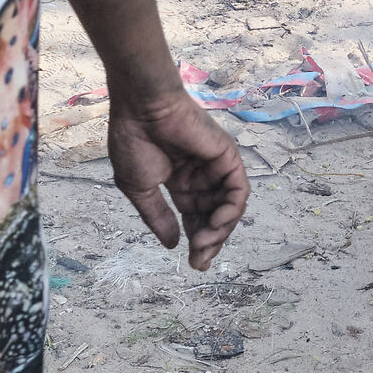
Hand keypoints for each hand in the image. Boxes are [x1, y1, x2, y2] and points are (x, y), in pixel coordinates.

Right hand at [106, 89, 247, 270]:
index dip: (196, 240)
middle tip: (199, 261)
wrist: (141, 109)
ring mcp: (216, 166)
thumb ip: (158, 217)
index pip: (195, 217)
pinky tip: (216, 225)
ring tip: (203, 244)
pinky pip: (238, 191)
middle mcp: (202, 176)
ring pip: (229, 207)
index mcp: (180, 182)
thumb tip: (172, 244)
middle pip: (214, 216)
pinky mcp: (228, 157)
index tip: (192, 263)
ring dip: (220, 230)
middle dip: (209, 241)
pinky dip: (231, 211)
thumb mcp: (140, 188)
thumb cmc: (133, 142)